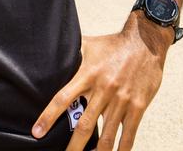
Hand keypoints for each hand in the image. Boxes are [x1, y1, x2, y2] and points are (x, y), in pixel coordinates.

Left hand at [32, 18, 168, 150]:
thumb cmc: (113, 44)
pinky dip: (122, 149)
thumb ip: (71, 53)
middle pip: (84, 125)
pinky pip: (129, 133)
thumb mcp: (88, 45)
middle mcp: (104, 90)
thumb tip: (49, 51)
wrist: (145, 41)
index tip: (37, 132)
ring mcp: (122, 100)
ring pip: (107, 135)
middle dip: (73, 146)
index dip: (48, 117)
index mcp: (88, 75)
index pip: (62, 99)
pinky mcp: (138, 106)